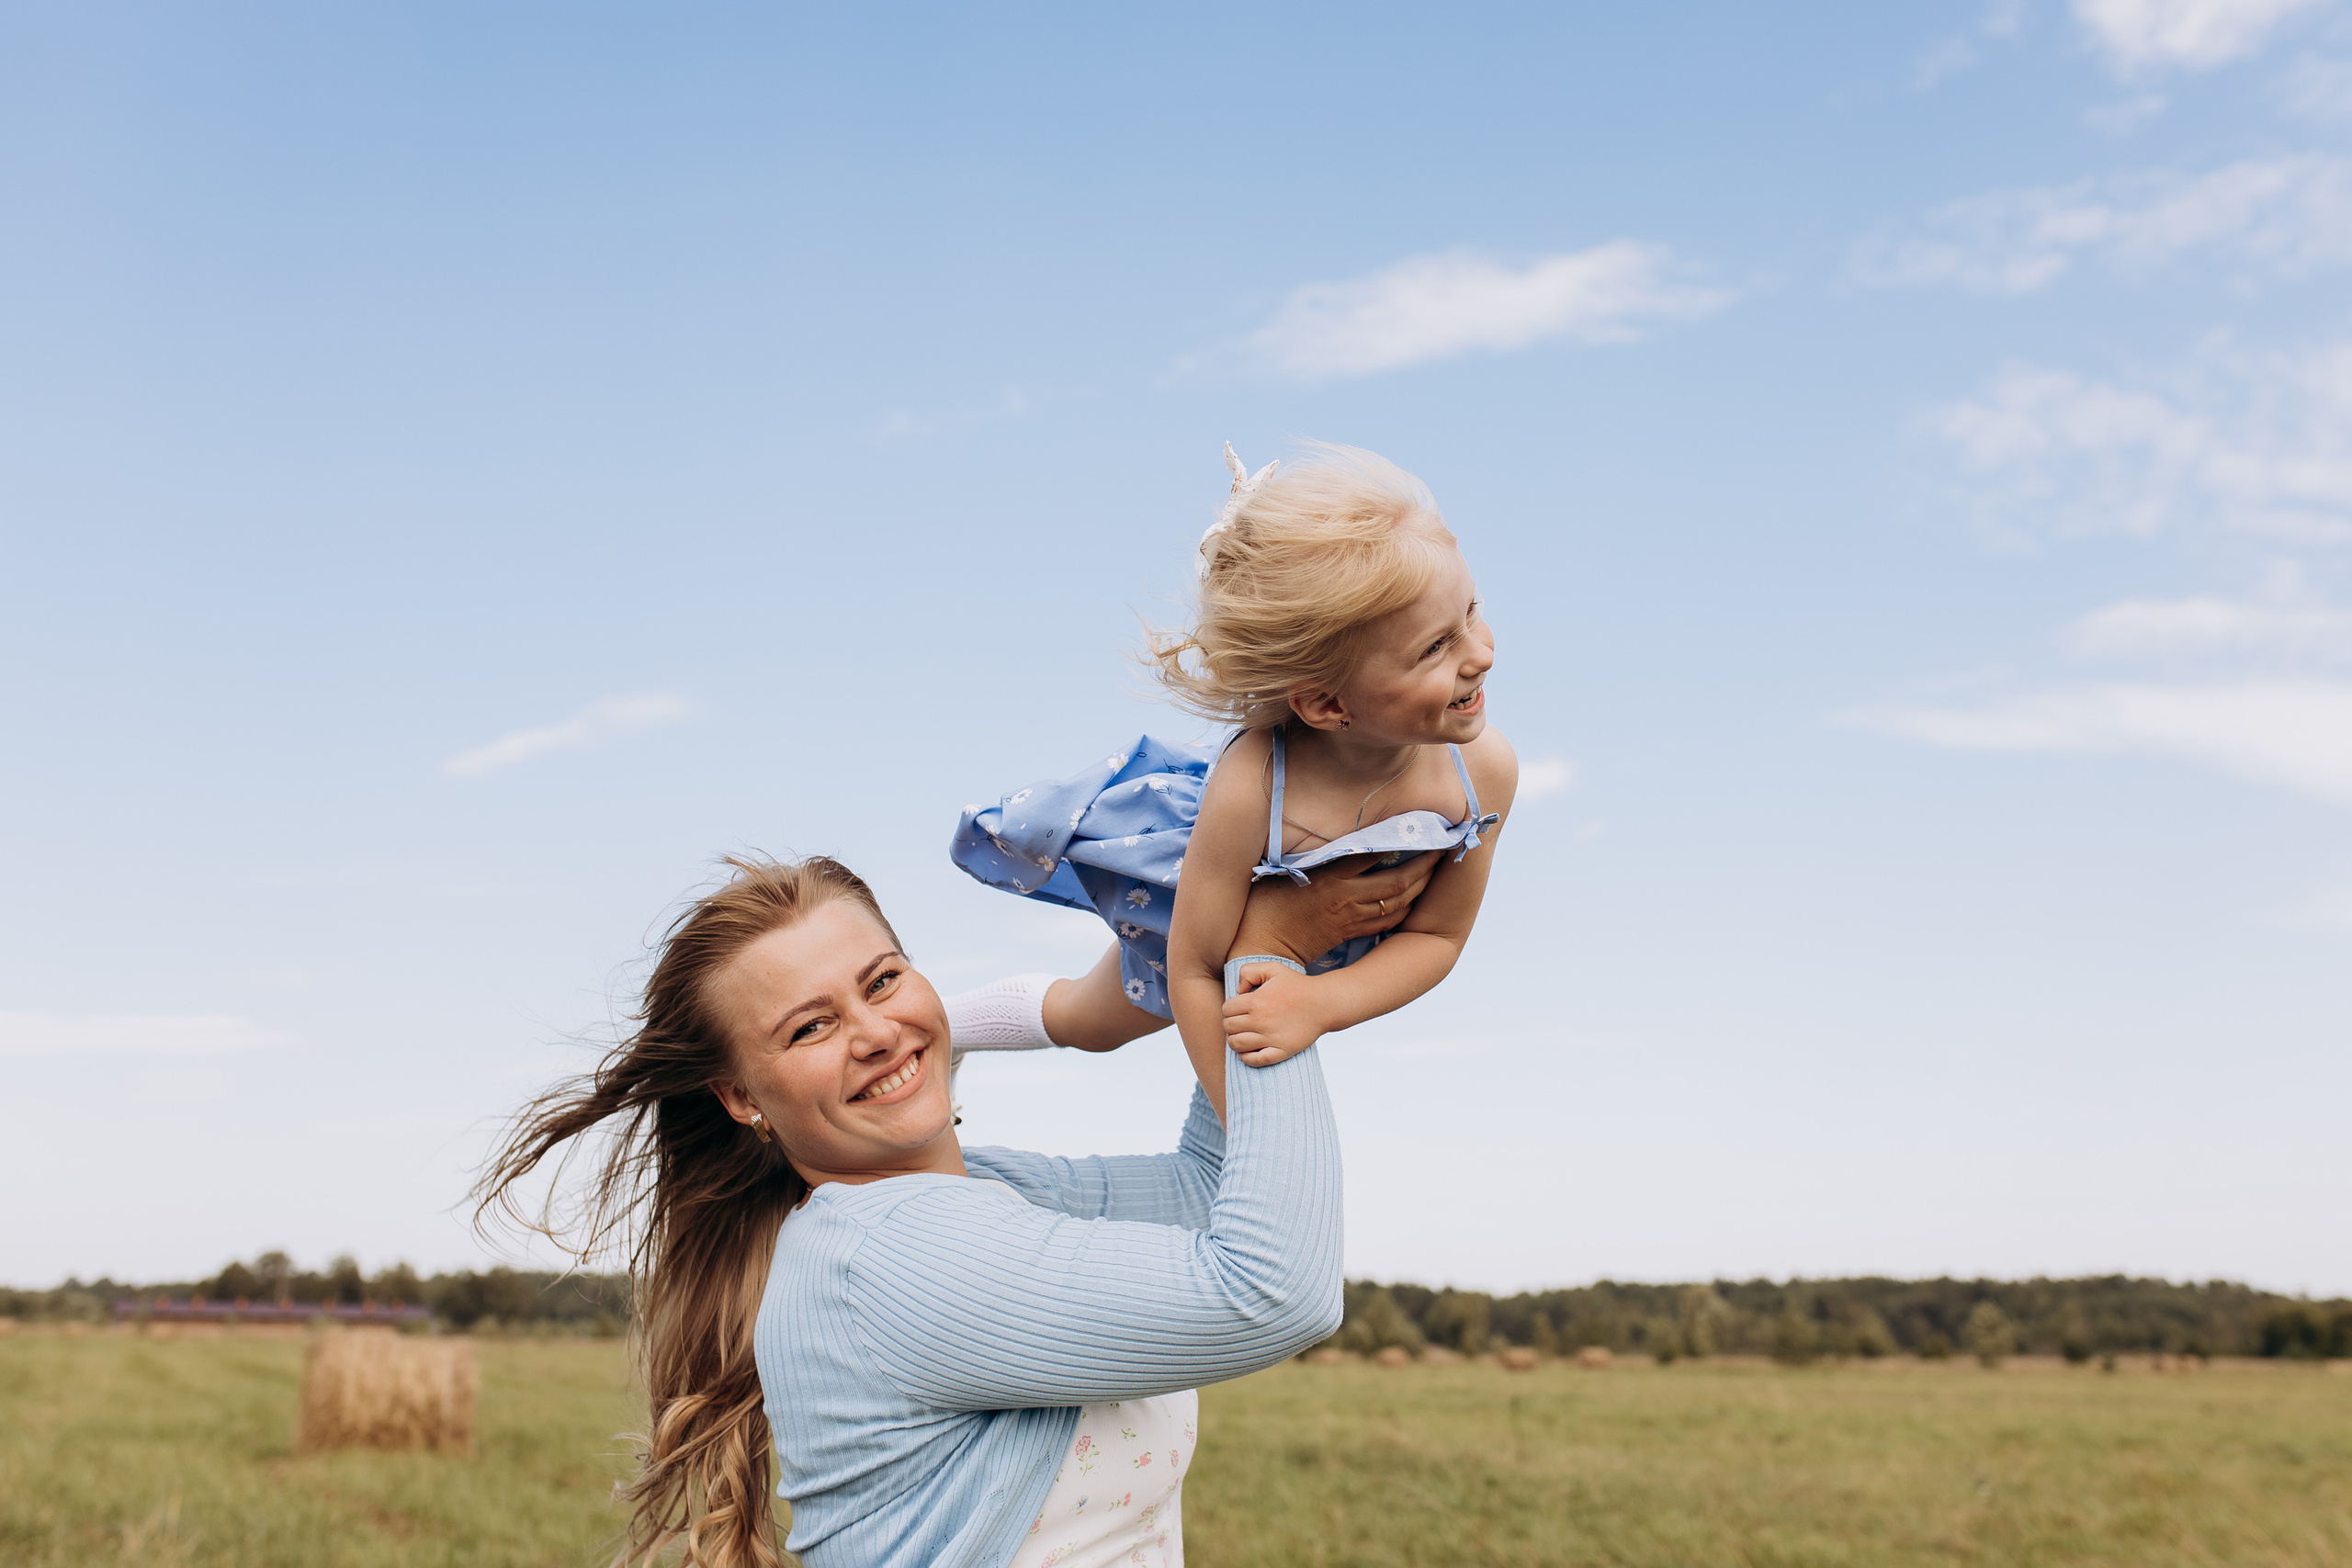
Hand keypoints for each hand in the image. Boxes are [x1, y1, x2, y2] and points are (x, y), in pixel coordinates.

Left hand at [1222, 962, 1329, 1066]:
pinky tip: (1248, 1051)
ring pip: (1236, 1044)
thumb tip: (1237, 991)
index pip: (1226, 1010)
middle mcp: (1261, 1021)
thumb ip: (1249, 971)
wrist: (1323, 1003)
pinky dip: (1246, 1058)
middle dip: (1230, 1024)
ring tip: (1242, 1036)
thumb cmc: (1298, 985)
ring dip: (1234, 1041)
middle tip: (1239, 1022)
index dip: (1229, 1009)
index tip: (1238, 1009)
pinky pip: (1255, 1060)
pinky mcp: (1282, 1051)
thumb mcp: (1273, 968)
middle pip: (1229, 1027)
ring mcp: (1271, 1038)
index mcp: (1256, 1001)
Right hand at [1227, 850, 1437, 965]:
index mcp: (1329, 876)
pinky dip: (1404, 908)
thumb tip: (1328, 832)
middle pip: (1397, 880)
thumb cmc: (1262, 903)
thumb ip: (1310, 853)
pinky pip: (1386, 921)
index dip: (1400, 840)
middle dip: (1424, 865)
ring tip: (1434, 870)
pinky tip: (1413, 898)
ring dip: (1420, 886)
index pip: (1373, 852)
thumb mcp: (1281, 870)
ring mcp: (1350, 917)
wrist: (1259, 946)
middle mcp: (1346, 896)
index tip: (1417, 824)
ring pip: (1397, 901)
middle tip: (1441, 849)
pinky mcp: (1349, 933)